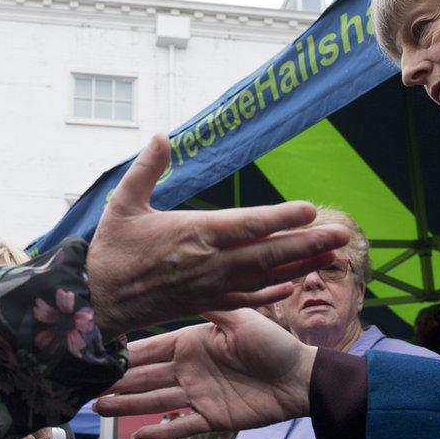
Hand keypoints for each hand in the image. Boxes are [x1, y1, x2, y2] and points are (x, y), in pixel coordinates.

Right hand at [87, 134, 348, 337]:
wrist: (97, 303)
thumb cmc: (110, 251)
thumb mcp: (122, 203)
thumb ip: (146, 169)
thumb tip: (162, 135)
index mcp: (193, 234)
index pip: (246, 225)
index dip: (280, 218)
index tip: (310, 209)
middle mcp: (210, 263)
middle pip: (268, 253)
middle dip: (308, 243)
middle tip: (342, 234)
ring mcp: (212, 286)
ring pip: (265, 277)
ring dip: (301, 266)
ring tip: (332, 258)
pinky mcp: (206, 303)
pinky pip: (248, 299)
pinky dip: (273, 293)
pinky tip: (292, 286)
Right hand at [94, 308, 317, 438]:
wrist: (300, 378)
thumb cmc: (273, 343)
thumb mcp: (239, 317)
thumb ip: (210, 305)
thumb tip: (183, 281)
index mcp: (192, 342)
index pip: (151, 348)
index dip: (126, 354)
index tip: (99, 354)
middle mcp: (189, 368)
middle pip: (146, 377)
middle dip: (118, 382)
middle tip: (87, 386)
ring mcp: (198, 394)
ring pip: (155, 401)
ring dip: (128, 406)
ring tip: (100, 409)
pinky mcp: (212, 417)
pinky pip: (181, 425)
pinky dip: (161, 431)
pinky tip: (137, 435)